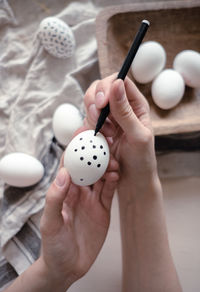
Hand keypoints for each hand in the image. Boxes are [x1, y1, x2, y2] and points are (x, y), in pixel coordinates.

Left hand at [39, 153, 118, 289]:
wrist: (68, 267)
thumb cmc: (54, 245)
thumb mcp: (51, 222)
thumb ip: (56, 198)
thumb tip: (64, 174)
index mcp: (64, 191)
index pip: (69, 165)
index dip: (76, 150)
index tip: (83, 136)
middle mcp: (78, 192)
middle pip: (88, 167)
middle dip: (96, 154)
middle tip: (104, 144)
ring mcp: (92, 199)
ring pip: (101, 176)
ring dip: (107, 167)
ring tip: (113, 162)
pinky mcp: (103, 208)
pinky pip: (109, 191)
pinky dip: (113, 182)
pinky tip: (115, 175)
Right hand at [84, 74, 157, 183]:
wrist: (133, 181)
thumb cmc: (142, 160)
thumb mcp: (138, 136)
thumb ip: (126, 111)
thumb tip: (117, 83)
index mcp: (136, 104)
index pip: (119, 80)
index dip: (107, 86)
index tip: (102, 103)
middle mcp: (122, 108)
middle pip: (101, 88)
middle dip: (95, 102)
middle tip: (98, 120)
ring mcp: (109, 118)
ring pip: (91, 104)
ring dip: (93, 118)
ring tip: (107, 137)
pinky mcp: (98, 129)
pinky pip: (86, 121)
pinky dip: (89, 130)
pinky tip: (102, 141)